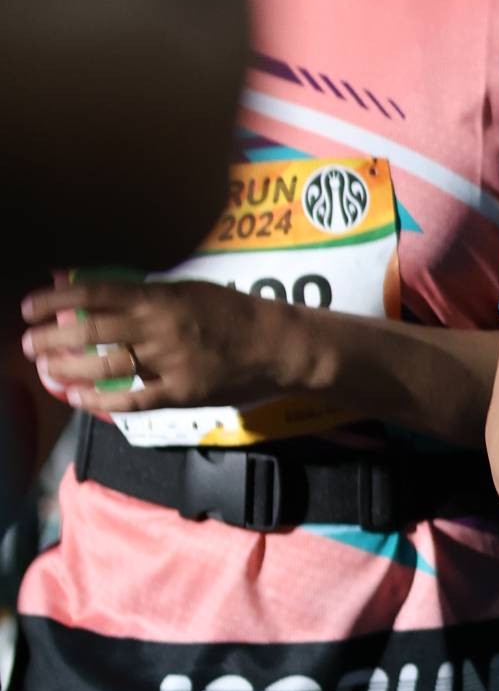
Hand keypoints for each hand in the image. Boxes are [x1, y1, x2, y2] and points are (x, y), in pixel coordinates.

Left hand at [19, 276, 301, 417]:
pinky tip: (77, 398)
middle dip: (51, 338)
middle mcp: (160, 328)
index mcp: (161, 297)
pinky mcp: (180, 393)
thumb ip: (143, 293)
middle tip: (28, 343)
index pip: (96, 294)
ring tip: (45, 369)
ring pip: (105, 366)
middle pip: (91, 331)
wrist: (278, 345)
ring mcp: (169, 363)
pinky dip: (99, 401)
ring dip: (67, 368)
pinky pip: (131, 400)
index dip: (57, 300)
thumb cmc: (232, 312)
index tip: (28, 306)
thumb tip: (93, 291)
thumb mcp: (188, 289)